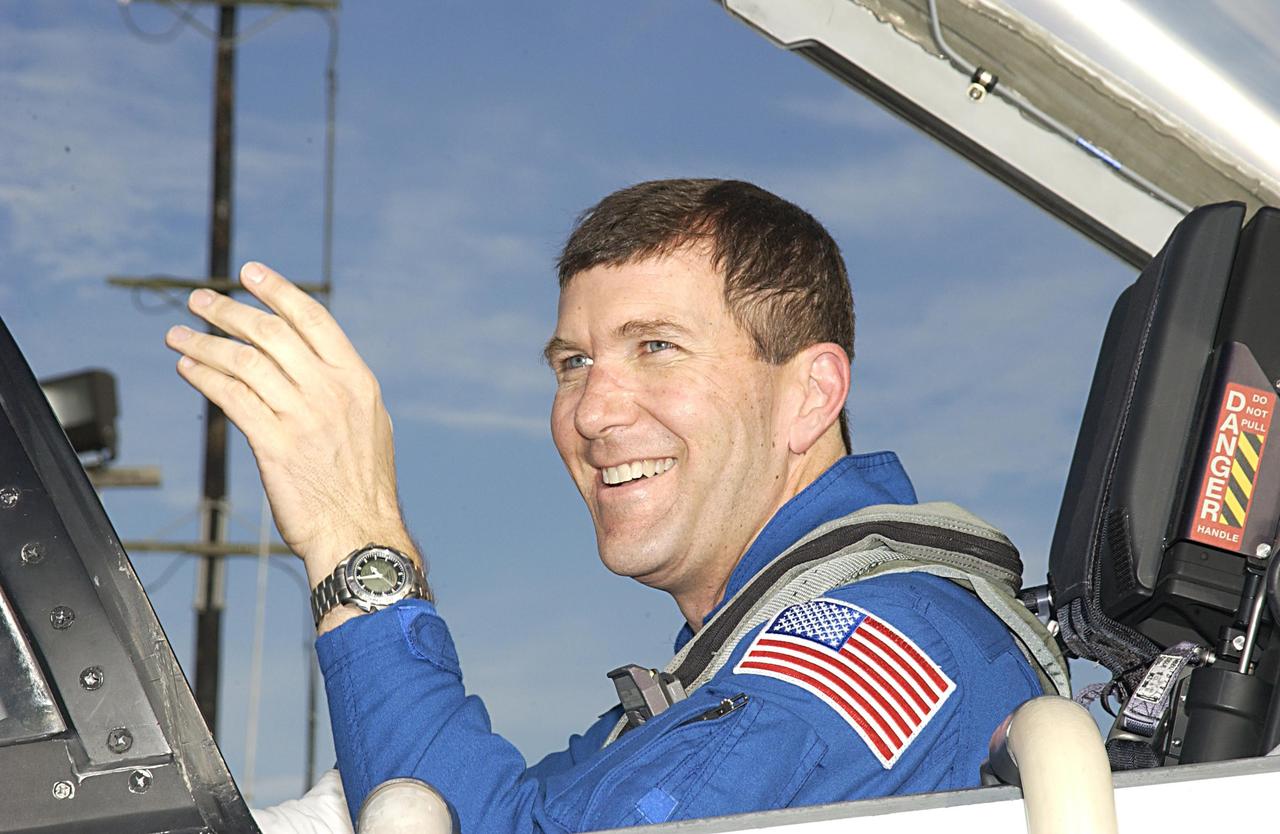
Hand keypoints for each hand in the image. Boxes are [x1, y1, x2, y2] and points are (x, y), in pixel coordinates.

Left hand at [165, 263, 416, 589]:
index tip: (250, 272)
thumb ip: (340, 391)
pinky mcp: (275, 445)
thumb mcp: (370, 425)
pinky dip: (205, 378)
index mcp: (357, 381)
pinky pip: (232, 399)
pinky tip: (187, 367)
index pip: (313, 319)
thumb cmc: (364, 487)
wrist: (360, 532)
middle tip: (200, 300)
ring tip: (178, 334)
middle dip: (230, 310)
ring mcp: (303, 417)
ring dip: (207, 343)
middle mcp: (330, 392)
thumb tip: (311, 365)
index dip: (278, 290)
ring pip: (245, 362)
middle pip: (272, 333)